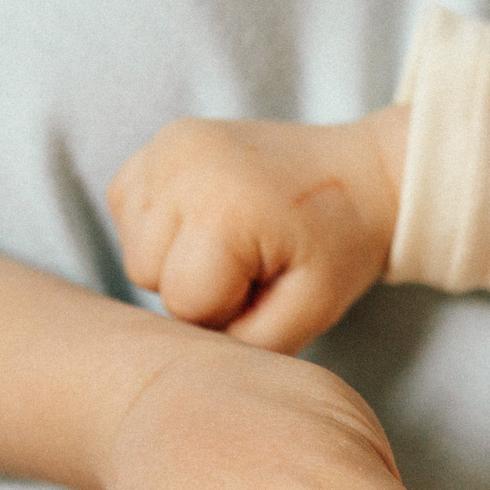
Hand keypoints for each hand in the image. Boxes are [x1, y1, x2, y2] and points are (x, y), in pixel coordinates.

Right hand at [107, 107, 407, 355]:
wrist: (361, 174)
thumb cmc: (339, 245)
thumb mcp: (311, 310)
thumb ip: (248, 345)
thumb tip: (183, 348)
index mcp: (225, 208)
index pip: (184, 303)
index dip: (228, 310)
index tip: (271, 285)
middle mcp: (184, 164)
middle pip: (145, 274)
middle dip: (198, 285)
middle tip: (255, 265)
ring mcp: (168, 145)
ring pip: (134, 246)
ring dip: (177, 259)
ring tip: (237, 243)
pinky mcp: (162, 140)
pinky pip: (128, 208)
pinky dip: (163, 226)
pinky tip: (212, 221)